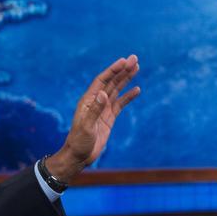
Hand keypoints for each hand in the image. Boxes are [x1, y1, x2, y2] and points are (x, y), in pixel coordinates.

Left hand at [46, 55, 140, 182]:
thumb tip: (103, 93)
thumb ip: (95, 110)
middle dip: (122, 70)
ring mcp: (103, 109)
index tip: (123, 61)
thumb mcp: (86, 126)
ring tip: (136, 67)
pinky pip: (121, 104)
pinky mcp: (109, 118)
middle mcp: (96, 101)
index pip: (102, 81)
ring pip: (117, 90)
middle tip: (135, 59)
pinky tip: (137, 89)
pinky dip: (129, 96)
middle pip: (111, 82)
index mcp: (88, 100)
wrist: (79, 156)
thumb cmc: (79, 141)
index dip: (113, 70)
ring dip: (126, 79)